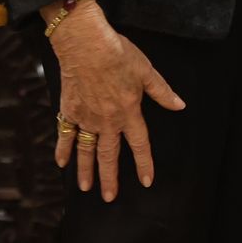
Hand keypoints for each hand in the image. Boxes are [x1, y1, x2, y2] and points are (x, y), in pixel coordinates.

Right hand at [47, 0, 184, 201]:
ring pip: (86, 150)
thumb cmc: (118, 53)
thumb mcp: (146, 71)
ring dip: (86, 170)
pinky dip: (63, 149)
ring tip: (86, 188)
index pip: (140, 144)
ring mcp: (86, 117)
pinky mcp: (69, 110)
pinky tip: (61, 163)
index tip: (146, 181)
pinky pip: (65, 134)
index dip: (144, 164)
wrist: (86, 44)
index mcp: (129, 112)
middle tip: (109, 198)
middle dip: (110, 178)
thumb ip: (162, 91)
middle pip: (109, 155)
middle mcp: (107, 121)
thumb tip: (180, 105)